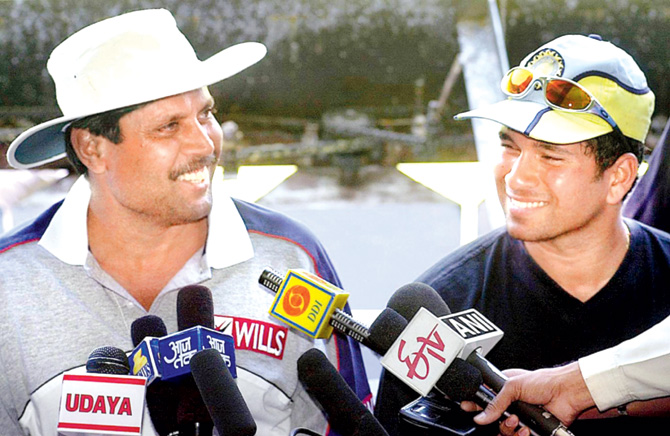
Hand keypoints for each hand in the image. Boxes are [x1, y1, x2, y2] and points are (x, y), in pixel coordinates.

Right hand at [465, 363, 594, 426]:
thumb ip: (495, 402)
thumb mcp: (513, 386)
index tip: (467, 408)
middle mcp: (511, 405)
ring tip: (518, 421)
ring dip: (509, 428)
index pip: (484, 399)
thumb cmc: (544, 381)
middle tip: (506, 416)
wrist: (566, 393)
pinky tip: (527, 429)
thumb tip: (481, 415)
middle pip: (492, 420)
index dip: (475, 406)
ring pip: (504, 431)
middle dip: (496, 421)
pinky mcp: (530, 430)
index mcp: (504, 390)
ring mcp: (521, 418)